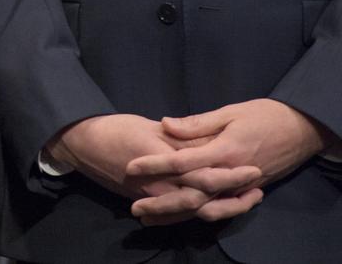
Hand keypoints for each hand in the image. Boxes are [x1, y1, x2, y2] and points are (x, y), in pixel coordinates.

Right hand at [46, 114, 259, 218]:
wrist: (83, 145)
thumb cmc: (115, 129)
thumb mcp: (147, 126)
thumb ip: (176, 136)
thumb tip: (204, 141)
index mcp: (163, 159)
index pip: (204, 171)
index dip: (231, 173)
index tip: (254, 168)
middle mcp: (160, 184)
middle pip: (204, 198)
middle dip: (233, 197)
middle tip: (258, 190)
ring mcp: (154, 198)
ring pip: (194, 211)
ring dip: (222, 209)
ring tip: (246, 201)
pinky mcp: (149, 203)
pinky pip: (179, 216)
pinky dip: (201, 215)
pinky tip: (215, 209)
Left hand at [124, 99, 329, 222]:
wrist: (304, 131)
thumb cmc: (265, 115)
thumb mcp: (231, 112)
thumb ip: (197, 123)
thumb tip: (165, 125)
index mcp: (225, 151)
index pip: (183, 161)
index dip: (155, 165)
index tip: (132, 167)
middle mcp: (231, 175)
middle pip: (191, 195)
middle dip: (161, 202)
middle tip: (134, 206)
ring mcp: (240, 188)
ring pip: (205, 209)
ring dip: (176, 215)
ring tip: (150, 218)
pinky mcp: (246, 193)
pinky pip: (220, 209)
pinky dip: (199, 215)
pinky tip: (181, 217)